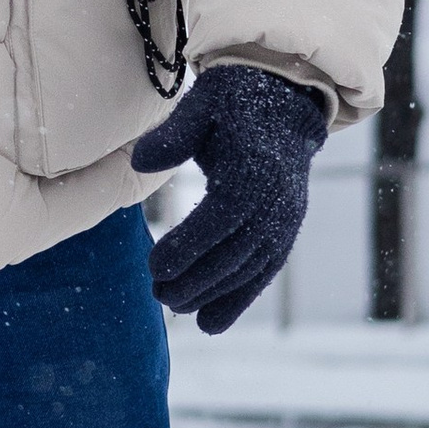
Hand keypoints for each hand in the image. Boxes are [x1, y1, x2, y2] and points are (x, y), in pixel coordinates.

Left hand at [131, 63, 329, 334]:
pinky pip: (265, 272)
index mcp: (254, 171)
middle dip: (197, 280)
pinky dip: (240, 299)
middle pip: (235, 253)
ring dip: (215, 296)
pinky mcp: (287, 231)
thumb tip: (141, 161)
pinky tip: (211, 323)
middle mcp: (277, 202)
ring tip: (175, 307)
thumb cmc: (232, 104)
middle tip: (158, 293)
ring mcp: (287, 220)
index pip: (220, 219)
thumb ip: (174, 135)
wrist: (284, 104)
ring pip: (251, 270)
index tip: (154, 266)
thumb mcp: (202, 105)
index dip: (189, 247)